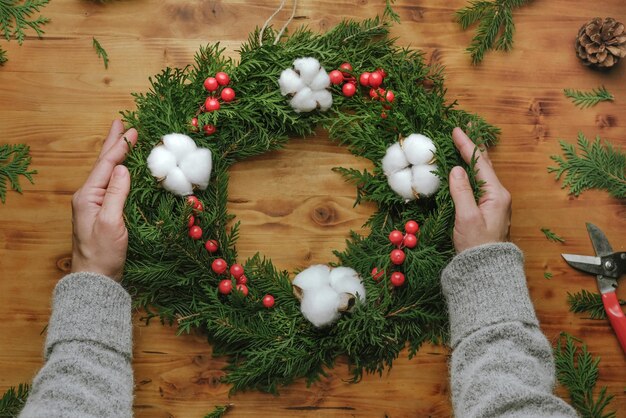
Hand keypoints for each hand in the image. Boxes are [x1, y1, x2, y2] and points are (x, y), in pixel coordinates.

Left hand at [71, 120, 137, 280]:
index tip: (132, 130)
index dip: (120, 147)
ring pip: (106, 172)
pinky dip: (118, 170)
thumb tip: (123, 169)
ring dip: (116, 155)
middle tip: (121, 123)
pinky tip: (123, 168)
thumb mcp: (111, 222)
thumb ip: (116, 193)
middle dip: (113, 144)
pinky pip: (110, 184)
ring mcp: (94, 205)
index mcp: (88, 196)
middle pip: (102, 164)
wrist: (95, 277)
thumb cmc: (103, 253)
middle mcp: (88, 197)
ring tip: (122, 139)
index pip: (106, 165)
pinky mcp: (102, 212)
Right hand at [449, 128, 510, 252]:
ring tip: (463, 143)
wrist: (487, 270)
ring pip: (481, 174)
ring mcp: (494, 203)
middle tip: (463, 129)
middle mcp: (498, 195)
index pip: (480, 163)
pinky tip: (463, 169)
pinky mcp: (487, 210)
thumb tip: (456, 169)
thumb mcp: (467, 217)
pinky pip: (478, 184)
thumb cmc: (477, 246)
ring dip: (470, 158)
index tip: (456, 130)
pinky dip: (469, 172)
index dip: (467, 145)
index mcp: (496, 194)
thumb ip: (462, 192)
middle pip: (484, 165)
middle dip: (472, 147)